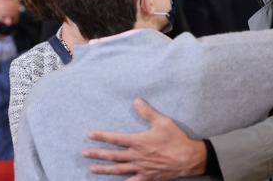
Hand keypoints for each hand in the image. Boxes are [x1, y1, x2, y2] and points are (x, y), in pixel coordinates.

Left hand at [82, 98, 206, 180]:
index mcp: (138, 141)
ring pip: (118, 169)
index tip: (90, 135)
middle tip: (84, 153)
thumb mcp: (162, 122)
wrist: (188, 158)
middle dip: (97, 153)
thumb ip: (147, 112)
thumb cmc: (176, 139)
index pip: (115, 138)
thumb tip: (136, 101)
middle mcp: (136, 156)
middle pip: (112, 155)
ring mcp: (140, 168)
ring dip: (104, 169)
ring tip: (92, 169)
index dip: (101, 136)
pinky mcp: (147, 177)